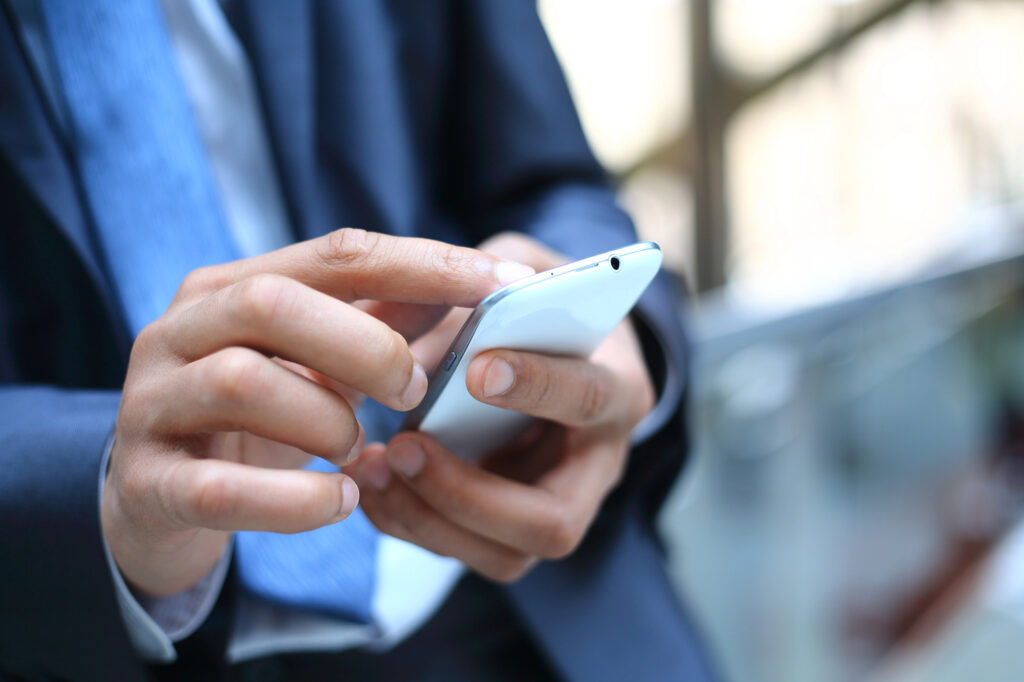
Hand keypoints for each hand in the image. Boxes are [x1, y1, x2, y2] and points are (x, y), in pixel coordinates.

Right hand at [102, 229, 532, 595]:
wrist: (156, 500)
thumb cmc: (253, 418)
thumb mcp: (311, 362)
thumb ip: (377, 321)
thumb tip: (474, 285)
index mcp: (229, 287)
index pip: (336, 254)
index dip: (424, 264)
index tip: (501, 285)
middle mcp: (180, 331)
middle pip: (273, 303)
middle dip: (366, 346)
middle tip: (413, 391)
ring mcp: (153, 404)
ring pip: (241, 382)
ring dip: (327, 420)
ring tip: (358, 450)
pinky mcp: (147, 483)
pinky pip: (219, 489)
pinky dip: (295, 500)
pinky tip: (339, 500)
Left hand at [347, 233, 654, 581]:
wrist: (555, 343)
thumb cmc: (540, 302)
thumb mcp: (522, 268)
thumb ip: (485, 289)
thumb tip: (428, 331)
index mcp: (618, 387)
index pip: (589, 399)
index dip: (538, 387)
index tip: (477, 370)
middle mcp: (598, 464)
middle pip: (554, 521)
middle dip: (469, 493)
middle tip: (403, 446)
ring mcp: (558, 504)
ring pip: (506, 555)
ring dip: (428, 518)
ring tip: (372, 467)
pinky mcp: (513, 526)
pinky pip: (465, 551)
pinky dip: (410, 523)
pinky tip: (370, 483)